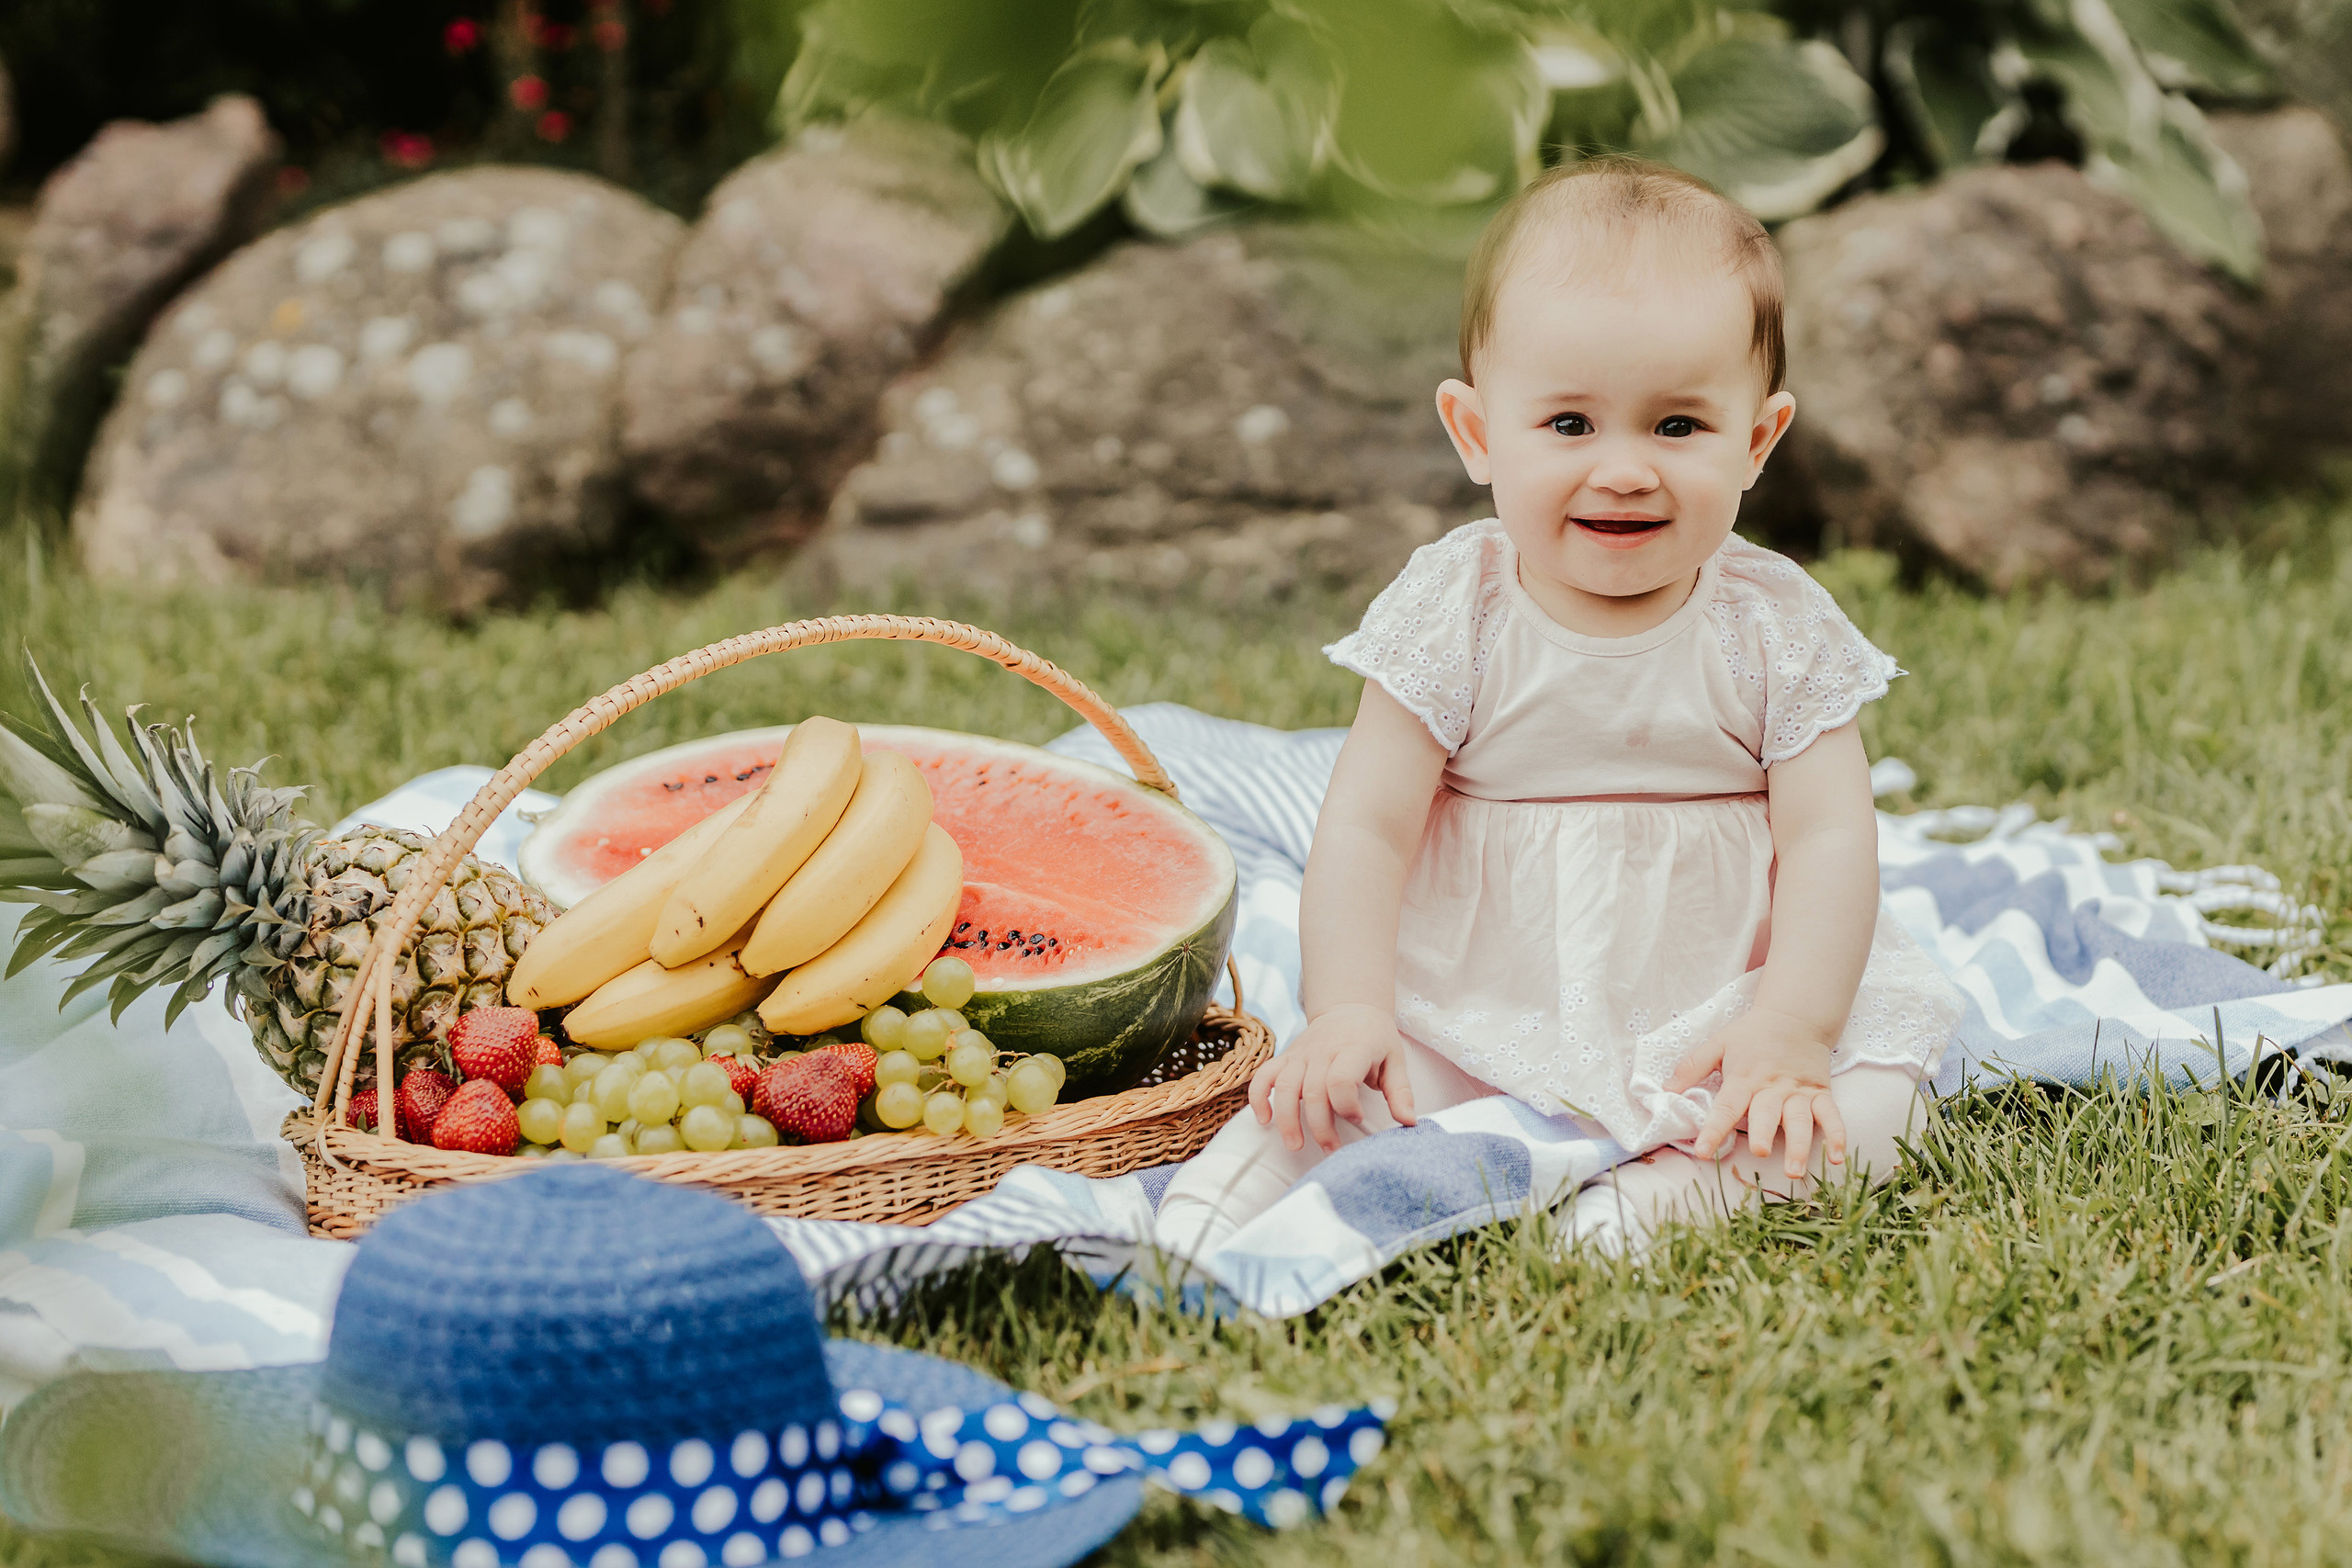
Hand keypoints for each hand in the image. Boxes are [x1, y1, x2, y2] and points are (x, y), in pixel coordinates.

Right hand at [1249, 1003, 1416, 1152]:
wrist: (1350, 1007)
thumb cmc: (1375, 1038)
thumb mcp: (1395, 1060)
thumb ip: (1401, 1092)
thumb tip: (1408, 1122)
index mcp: (1353, 1049)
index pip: (1341, 1080)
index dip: (1347, 1106)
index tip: (1358, 1118)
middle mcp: (1322, 1051)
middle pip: (1313, 1091)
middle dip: (1320, 1126)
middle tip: (1330, 1149)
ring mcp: (1301, 1054)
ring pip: (1284, 1087)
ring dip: (1286, 1119)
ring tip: (1295, 1144)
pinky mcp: (1286, 1057)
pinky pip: (1264, 1076)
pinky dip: (1258, 1097)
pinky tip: (1263, 1120)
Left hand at [1668, 1006, 1845, 1177]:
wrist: (1794, 1015)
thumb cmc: (1751, 1035)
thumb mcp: (1717, 1044)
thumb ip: (1691, 1067)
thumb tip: (1664, 1090)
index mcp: (1743, 1078)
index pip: (1726, 1107)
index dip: (1714, 1129)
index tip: (1703, 1151)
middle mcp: (1772, 1088)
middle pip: (1767, 1114)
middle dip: (1763, 1133)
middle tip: (1760, 1152)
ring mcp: (1798, 1092)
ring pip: (1800, 1120)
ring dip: (1799, 1145)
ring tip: (1795, 1171)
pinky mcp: (1820, 1093)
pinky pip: (1831, 1115)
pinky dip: (1837, 1135)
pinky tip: (1837, 1157)